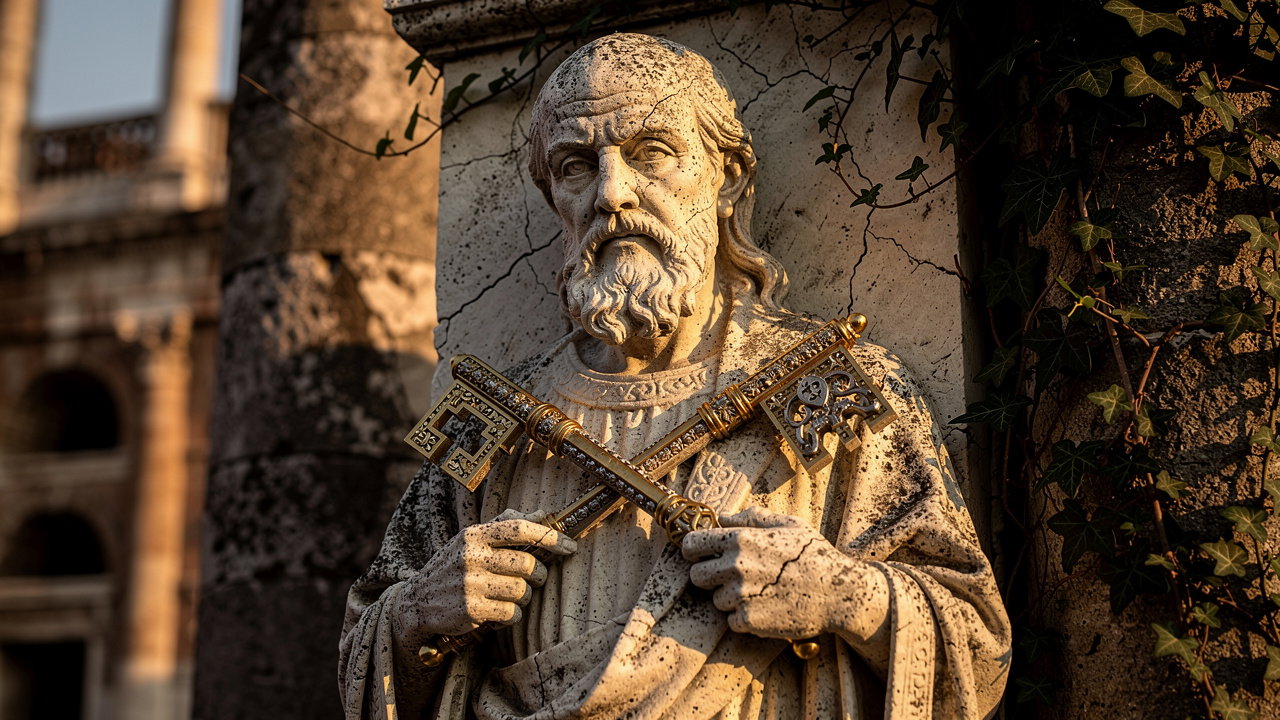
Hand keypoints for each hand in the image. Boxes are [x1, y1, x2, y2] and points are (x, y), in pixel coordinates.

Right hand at [391, 509, 576, 645]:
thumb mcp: (473, 540)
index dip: (549, 536)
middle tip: (534, 578)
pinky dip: (511, 615)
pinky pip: (512, 614)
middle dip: (539, 574)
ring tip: (508, 595)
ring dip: (524, 597)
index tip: (570, 545)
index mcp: (474, 535)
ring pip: (523, 591)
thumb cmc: (454, 567)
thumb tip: (543, 513)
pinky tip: (497, 612)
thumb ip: (506, 525)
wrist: (416, 601)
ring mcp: (470, 585)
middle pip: (528, 564)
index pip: (519, 528)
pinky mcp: (471, 611)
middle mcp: (471, 557)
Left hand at [682, 506, 883, 641]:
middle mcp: (736, 566)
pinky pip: (732, 621)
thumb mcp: (789, 524)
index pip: (691, 545)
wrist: (840, 593)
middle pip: (696, 576)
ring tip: (759, 592)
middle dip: (710, 577)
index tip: (701, 556)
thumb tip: (723, 517)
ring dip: (731, 599)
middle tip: (732, 578)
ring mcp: (741, 595)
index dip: (693, 551)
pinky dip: (744, 618)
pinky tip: (765, 608)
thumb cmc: (815, 555)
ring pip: (716, 600)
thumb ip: (752, 517)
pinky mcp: (749, 621)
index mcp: (741, 540)